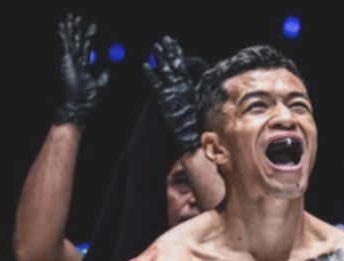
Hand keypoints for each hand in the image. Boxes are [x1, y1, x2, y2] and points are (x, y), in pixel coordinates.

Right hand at [53, 14, 108, 125]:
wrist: (78, 108)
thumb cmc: (87, 102)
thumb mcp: (101, 86)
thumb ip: (104, 77)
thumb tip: (108, 69)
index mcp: (83, 68)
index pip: (86, 48)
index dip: (89, 38)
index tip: (92, 28)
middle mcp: (75, 63)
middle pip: (78, 42)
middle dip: (79, 30)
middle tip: (79, 18)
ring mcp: (70, 62)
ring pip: (71, 41)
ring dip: (71, 28)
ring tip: (71, 17)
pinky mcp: (66, 61)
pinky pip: (66, 45)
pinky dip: (64, 35)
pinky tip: (63, 25)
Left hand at [142, 36, 199, 154]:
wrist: (193, 137)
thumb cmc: (196, 126)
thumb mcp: (198, 106)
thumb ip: (195, 94)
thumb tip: (198, 86)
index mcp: (190, 87)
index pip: (183, 66)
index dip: (178, 54)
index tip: (175, 44)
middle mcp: (182, 86)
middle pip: (175, 64)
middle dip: (170, 51)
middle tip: (165, 39)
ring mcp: (173, 91)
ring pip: (166, 70)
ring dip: (160, 57)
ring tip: (155, 47)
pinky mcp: (165, 99)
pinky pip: (156, 84)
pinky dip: (151, 75)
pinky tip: (146, 65)